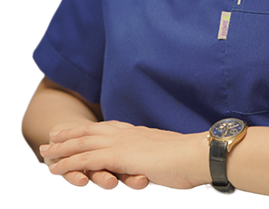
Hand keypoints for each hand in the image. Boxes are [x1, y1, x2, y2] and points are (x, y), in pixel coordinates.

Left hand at [40, 120, 208, 190]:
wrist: (195, 155)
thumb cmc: (187, 160)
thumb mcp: (165, 158)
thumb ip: (152, 161)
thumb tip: (149, 168)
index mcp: (138, 133)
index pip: (108, 128)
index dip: (91, 129)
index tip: (78, 130)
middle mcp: (127, 133)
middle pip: (91, 131)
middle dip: (70, 133)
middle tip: (52, 136)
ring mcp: (121, 143)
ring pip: (83, 143)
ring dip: (62, 148)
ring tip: (46, 152)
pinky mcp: (118, 156)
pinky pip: (86, 159)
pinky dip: (68, 163)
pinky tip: (55, 169)